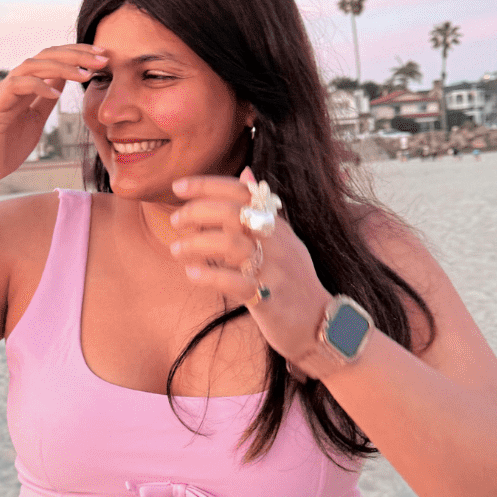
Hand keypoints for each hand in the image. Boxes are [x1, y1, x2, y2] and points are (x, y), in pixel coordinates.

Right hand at [0, 44, 106, 188]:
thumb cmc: (5, 147)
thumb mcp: (35, 119)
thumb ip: (46, 100)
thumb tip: (63, 82)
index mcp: (26, 86)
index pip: (54, 59)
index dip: (78, 55)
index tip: (103, 58)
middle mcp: (15, 83)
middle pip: (46, 55)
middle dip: (76, 54)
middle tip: (102, 59)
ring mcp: (4, 92)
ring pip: (33, 64)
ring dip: (62, 66)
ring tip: (85, 74)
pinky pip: (17, 85)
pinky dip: (38, 86)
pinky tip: (57, 94)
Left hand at [169, 166, 328, 367]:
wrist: (321, 323)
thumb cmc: (293, 280)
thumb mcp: (283, 238)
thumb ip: (261, 208)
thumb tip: (245, 173)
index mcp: (276, 224)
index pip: (241, 191)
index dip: (207, 185)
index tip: (178, 186)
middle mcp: (276, 241)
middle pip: (233, 213)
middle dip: (197, 212)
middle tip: (176, 221)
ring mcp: (273, 269)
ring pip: (231, 244)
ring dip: (196, 243)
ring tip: (176, 250)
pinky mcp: (268, 298)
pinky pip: (236, 283)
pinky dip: (210, 276)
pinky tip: (191, 273)